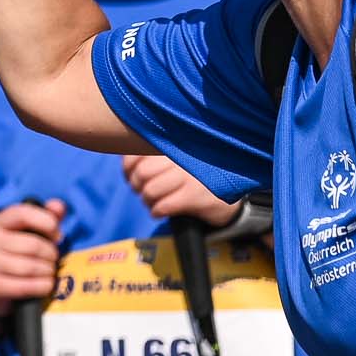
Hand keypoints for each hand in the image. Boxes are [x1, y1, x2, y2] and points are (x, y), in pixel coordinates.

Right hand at [0, 198, 64, 310]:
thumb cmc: (18, 250)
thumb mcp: (29, 230)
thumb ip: (47, 216)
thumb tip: (58, 206)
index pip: (22, 214)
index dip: (45, 222)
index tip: (56, 234)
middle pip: (32, 245)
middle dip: (51, 253)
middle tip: (53, 257)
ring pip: (30, 267)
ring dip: (47, 271)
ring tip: (48, 270)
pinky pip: (26, 286)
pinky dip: (42, 286)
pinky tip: (44, 284)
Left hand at [123, 153, 242, 228]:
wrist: (231, 201)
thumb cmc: (197, 178)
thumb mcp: (178, 160)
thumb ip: (153, 155)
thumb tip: (124, 160)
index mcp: (176, 144)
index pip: (137, 152)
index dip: (128, 168)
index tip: (130, 175)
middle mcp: (183, 156)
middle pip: (142, 173)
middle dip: (136, 186)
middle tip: (143, 191)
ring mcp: (190, 176)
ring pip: (150, 190)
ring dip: (147, 201)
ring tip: (153, 202)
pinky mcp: (195, 196)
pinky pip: (163, 205)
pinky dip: (157, 211)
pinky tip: (162, 211)